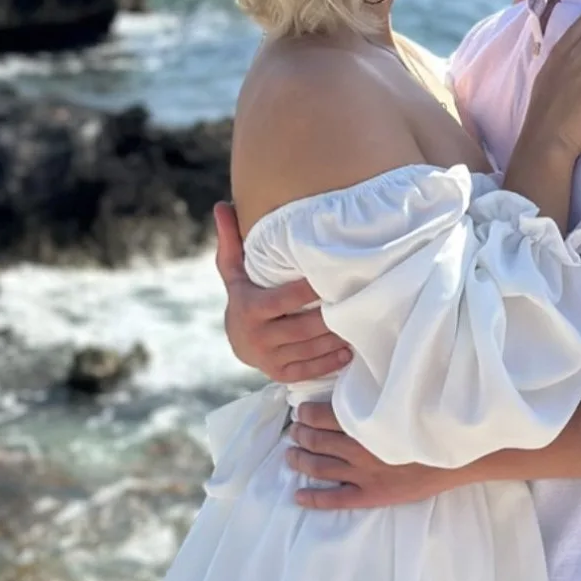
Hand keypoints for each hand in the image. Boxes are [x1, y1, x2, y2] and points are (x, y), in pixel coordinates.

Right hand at [214, 202, 353, 382]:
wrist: (237, 340)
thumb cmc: (243, 294)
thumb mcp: (233, 269)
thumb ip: (231, 240)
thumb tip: (222, 205)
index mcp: (249, 309)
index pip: (283, 300)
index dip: (306, 292)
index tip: (329, 279)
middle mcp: (258, 337)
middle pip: (302, 328)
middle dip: (330, 317)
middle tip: (356, 302)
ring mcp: (270, 359)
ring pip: (309, 350)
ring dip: (336, 339)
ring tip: (358, 323)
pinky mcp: (280, 374)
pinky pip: (309, 371)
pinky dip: (330, 363)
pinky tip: (348, 351)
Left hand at [286, 400, 452, 508]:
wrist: (456, 454)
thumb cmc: (430, 421)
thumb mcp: (401, 399)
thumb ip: (375, 393)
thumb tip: (353, 382)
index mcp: (364, 422)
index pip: (323, 416)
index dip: (307, 413)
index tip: (302, 410)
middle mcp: (358, 449)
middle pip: (317, 441)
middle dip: (301, 434)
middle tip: (295, 431)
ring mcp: (362, 474)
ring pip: (319, 467)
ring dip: (300, 461)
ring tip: (290, 455)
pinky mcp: (370, 495)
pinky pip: (335, 499)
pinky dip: (313, 498)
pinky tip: (298, 496)